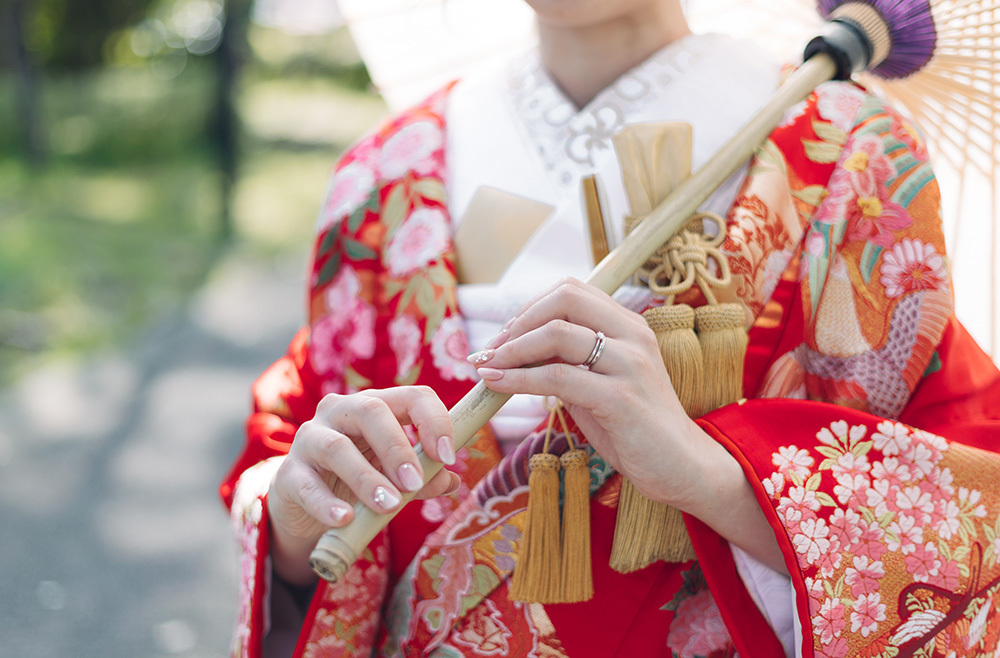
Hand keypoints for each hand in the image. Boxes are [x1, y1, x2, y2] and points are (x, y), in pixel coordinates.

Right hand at [268, 386, 459, 583]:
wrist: (304, 504)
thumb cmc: (356, 480)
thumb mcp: (393, 477)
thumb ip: (422, 478)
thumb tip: (451, 481)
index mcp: (375, 406)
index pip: (411, 396)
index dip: (433, 421)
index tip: (449, 457)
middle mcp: (340, 412)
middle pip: (371, 411)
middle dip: (398, 447)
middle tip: (415, 482)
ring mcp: (310, 439)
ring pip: (336, 447)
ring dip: (367, 477)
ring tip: (390, 505)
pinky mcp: (288, 473)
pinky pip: (306, 484)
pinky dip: (326, 503)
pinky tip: (344, 518)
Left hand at [469, 278, 724, 509]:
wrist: (683, 468)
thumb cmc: (636, 429)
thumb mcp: (599, 385)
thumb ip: (568, 363)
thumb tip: (516, 352)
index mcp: (629, 326)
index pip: (571, 291)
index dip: (530, 308)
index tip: (504, 336)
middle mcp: (633, 335)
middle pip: (563, 299)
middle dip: (518, 322)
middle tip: (491, 351)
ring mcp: (630, 364)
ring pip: (557, 334)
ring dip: (511, 350)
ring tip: (486, 367)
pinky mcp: (622, 398)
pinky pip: (558, 377)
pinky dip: (519, 379)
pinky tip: (497, 385)